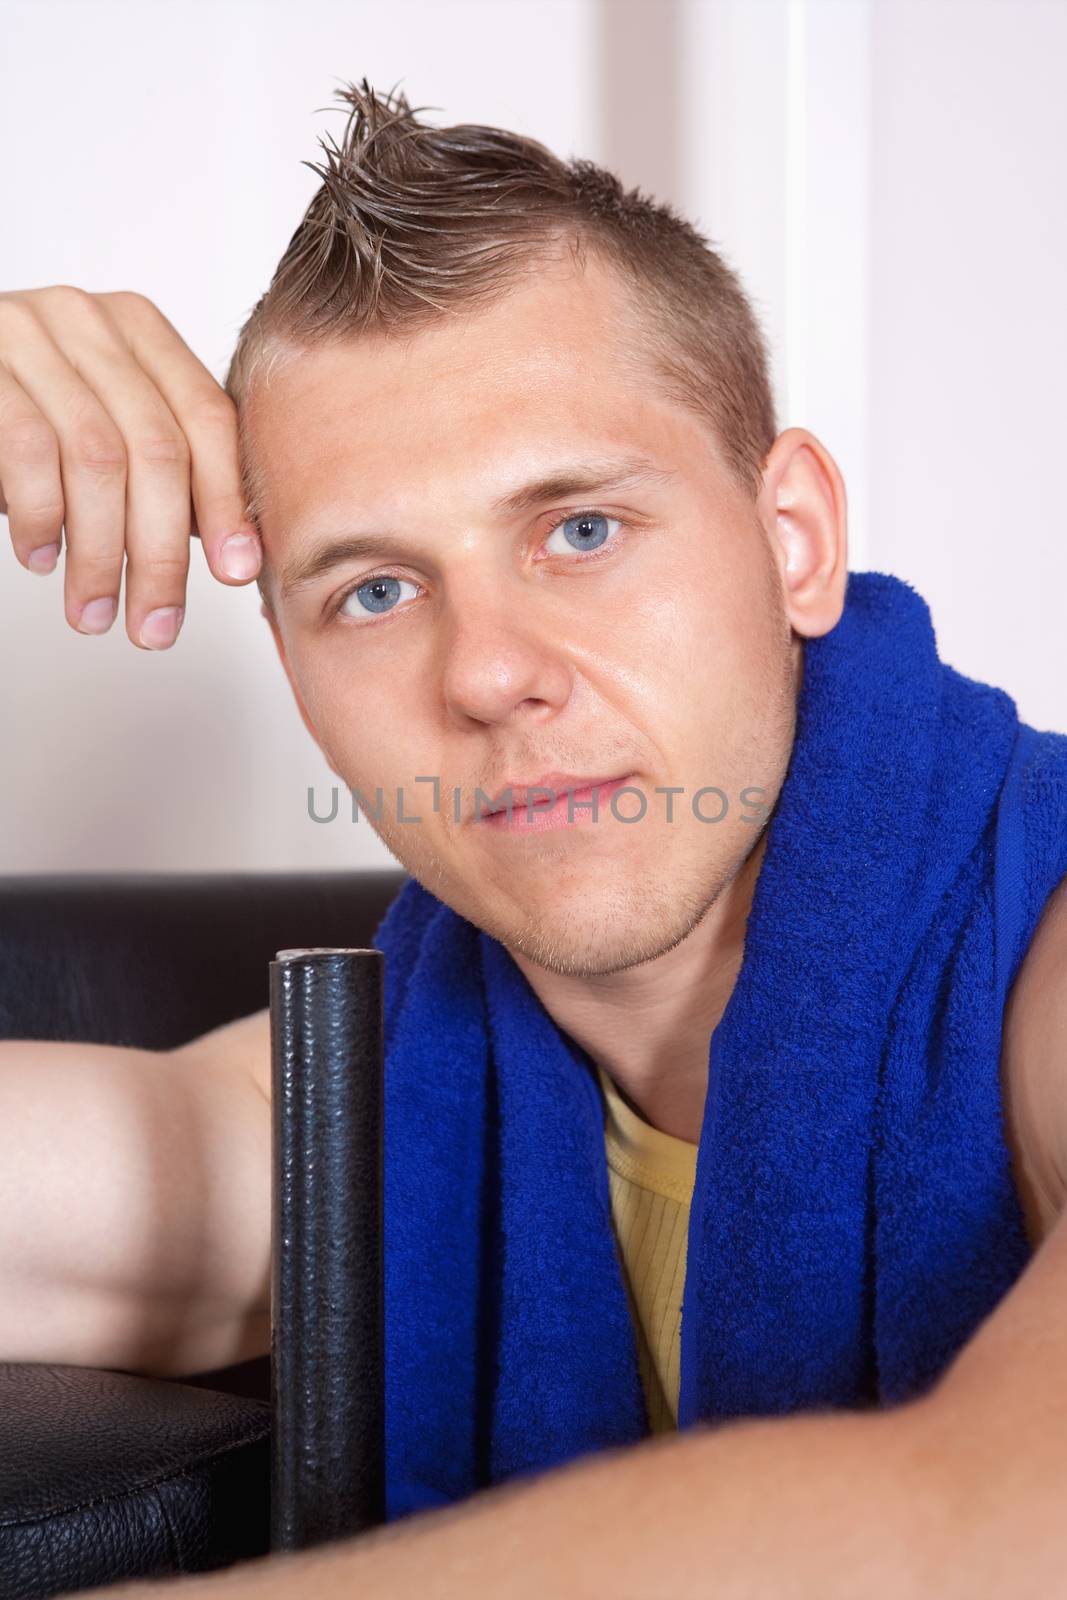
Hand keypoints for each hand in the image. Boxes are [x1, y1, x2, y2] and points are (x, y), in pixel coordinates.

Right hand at [0, 285, 260, 648]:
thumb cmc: (30, 414)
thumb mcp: (109, 428)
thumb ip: (167, 467)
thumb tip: (236, 556)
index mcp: (140, 329)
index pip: (207, 418)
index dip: (227, 501)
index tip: (235, 573)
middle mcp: (89, 321)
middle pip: (157, 448)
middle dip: (162, 552)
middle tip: (156, 623)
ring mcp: (28, 334)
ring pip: (97, 459)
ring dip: (100, 554)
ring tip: (93, 612)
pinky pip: (28, 451)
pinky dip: (42, 517)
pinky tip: (42, 558)